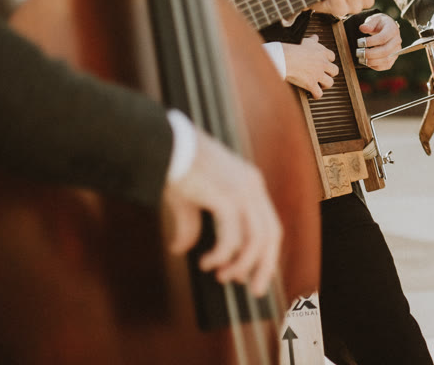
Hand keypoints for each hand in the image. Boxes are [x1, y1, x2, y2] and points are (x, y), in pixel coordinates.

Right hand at [161, 133, 281, 296]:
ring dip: (241, 264)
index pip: (270, 224)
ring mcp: (242, 190)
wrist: (162, 144)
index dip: (266, 252)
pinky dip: (222, 255)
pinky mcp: (226, 197)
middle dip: (263, 266)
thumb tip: (182, 249)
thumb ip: (192, 223)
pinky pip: (232, 237)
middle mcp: (253, 186)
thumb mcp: (188, 199)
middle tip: (252, 289)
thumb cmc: (174, 167)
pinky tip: (206, 262)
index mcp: (250, 184)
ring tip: (222, 276)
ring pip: (256, 239)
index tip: (256, 275)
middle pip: (271, 234)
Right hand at [283, 35, 337, 99]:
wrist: (283, 57)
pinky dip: (316, 95)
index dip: (328, 61)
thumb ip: (312, 41)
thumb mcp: (305, 41)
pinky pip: (319, 93)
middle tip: (323, 75)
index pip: (332, 57)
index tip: (323, 64)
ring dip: (325, 85)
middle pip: (335, 71)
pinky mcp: (311, 83)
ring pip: (330, 83)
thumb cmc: (292, 49)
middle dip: (330, 74)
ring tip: (319, 85)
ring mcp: (317, 74)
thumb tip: (315, 37)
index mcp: (322, 52)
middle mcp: (322, 63)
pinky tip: (313, 94)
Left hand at [357, 14, 401, 70]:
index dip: (371, 42)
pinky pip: (386, 66)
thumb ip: (369, 23)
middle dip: (370, 54)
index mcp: (393, 30)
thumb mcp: (374, 19)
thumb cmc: (379, 24)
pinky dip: (375, 66)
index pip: (383, 38)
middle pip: (385, 51)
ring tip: (361, 58)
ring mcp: (396, 51)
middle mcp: (397, 41)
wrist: (386, 28)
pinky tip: (367, 62)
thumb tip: (362, 28)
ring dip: (372, 61)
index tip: (359, 42)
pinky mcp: (393, 58)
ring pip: (386, 60)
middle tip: (358, 52)